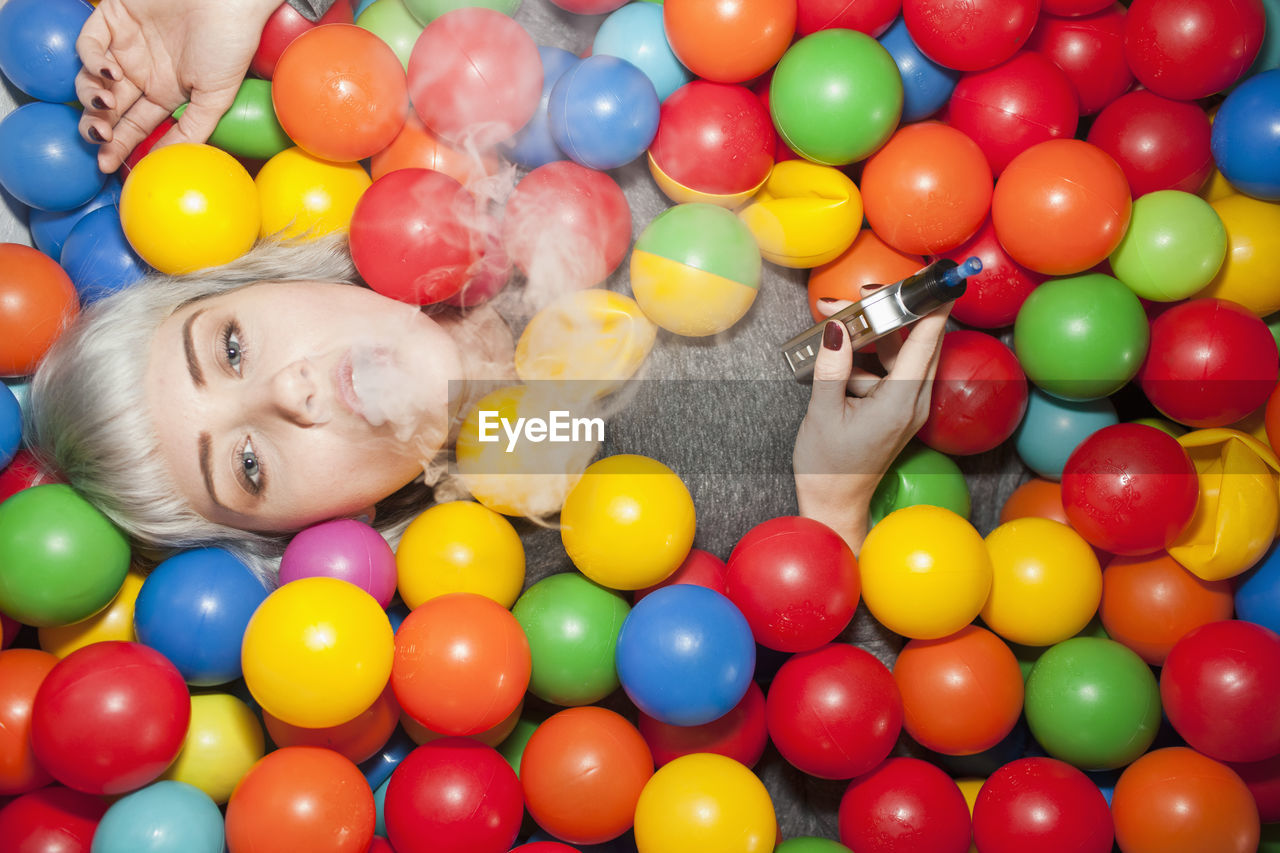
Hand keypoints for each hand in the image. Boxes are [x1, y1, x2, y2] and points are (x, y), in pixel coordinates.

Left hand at [75, 0, 280, 172]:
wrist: (229, 0)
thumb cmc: (230, 46)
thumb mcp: (215, 100)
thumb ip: (190, 132)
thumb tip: (166, 163)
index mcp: (166, 92)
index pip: (134, 125)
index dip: (118, 145)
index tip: (106, 164)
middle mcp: (142, 70)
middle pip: (106, 106)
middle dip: (97, 125)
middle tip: (100, 137)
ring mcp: (126, 44)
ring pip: (89, 78)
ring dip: (90, 96)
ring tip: (105, 102)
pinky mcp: (114, 17)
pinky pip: (87, 44)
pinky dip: (89, 60)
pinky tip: (107, 71)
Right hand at [792, 284, 950, 552]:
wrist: (834, 503)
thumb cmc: (827, 465)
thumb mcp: (822, 412)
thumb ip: (832, 367)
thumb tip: (836, 329)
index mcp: (900, 401)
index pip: (926, 342)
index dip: (934, 305)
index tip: (941, 277)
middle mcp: (913, 401)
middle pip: (919, 341)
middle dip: (894, 311)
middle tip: (865, 291)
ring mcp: (908, 405)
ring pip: (902, 354)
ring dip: (874, 336)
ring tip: (837, 323)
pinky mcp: (897, 408)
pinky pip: (891, 370)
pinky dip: (869, 358)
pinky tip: (842, 358)